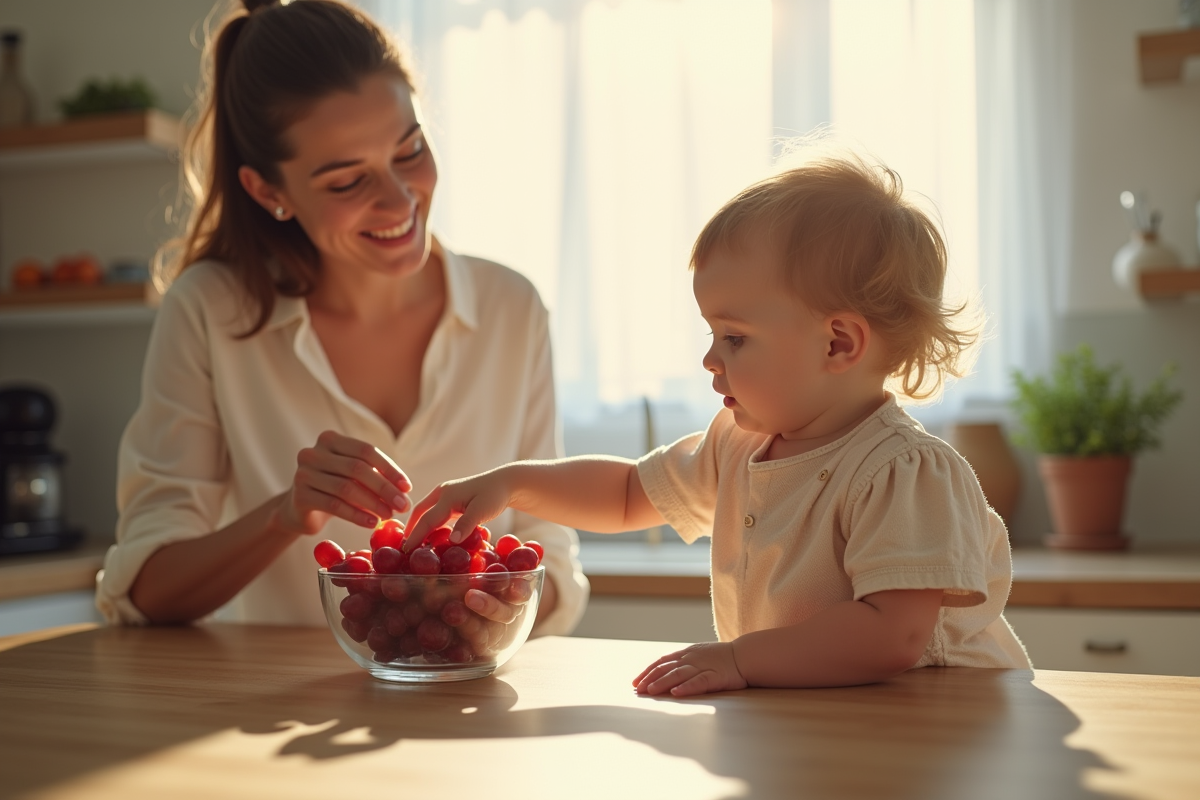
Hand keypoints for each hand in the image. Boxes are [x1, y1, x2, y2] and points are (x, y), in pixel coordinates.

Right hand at [274, 431, 411, 536]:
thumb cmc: (334, 489)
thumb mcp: (354, 477)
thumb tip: (404, 492)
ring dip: (373, 503)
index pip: (366, 451)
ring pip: (346, 488)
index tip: (407, 487)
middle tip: (403, 505)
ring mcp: (303, 473)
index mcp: (330, 440)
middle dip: (384, 488)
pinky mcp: (299, 496)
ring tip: (389, 515)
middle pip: (357, 468)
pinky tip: (372, 522)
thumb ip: (375, 477)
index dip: (389, 469)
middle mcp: (313, 452)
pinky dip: (356, 515)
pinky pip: (334, 505)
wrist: (299, 510)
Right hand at [402, 468, 514, 551]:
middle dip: (411, 529)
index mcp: (447, 496)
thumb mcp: (483, 511)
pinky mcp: (452, 499)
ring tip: (415, 544)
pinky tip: (432, 536)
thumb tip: (452, 540)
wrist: (505, 482)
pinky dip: (431, 523)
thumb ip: (467, 524)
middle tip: (404, 547)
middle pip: (420, 512)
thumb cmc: (495, 496)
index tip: (405, 550)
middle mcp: (443, 493)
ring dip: (420, 526)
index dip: (416, 536)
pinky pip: (436, 512)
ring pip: (427, 511)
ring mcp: (446, 495)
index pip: (427, 519)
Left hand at [632, 642, 747, 696]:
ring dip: (663, 682)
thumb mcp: (699, 655)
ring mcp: (703, 666)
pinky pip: (699, 682)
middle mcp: (691, 659)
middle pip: (666, 668)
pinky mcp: (715, 676)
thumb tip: (667, 673)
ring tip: (650, 690)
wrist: (745, 656)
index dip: (647, 672)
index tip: (635, 682)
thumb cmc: (723, 658)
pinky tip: (677, 692)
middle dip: (650, 679)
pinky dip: (687, 687)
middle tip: (637, 690)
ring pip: (679, 674)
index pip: (661, 662)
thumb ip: (684, 662)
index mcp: (686, 654)